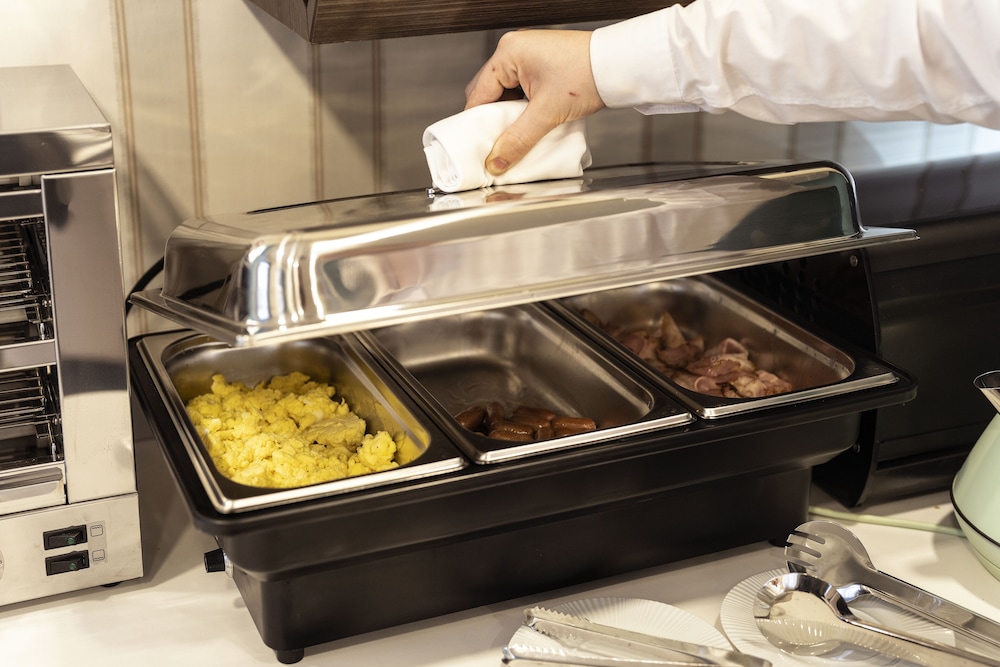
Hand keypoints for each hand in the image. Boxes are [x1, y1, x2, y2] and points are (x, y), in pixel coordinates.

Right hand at [465, 29, 604, 175]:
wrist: (618, 65)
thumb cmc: (587, 75)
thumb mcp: (547, 114)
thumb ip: (518, 140)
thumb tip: (497, 161)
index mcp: (508, 53)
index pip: (478, 94)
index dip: (476, 124)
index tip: (478, 146)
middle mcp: (514, 49)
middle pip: (488, 92)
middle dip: (492, 119)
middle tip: (498, 142)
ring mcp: (527, 55)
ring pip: (505, 93)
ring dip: (510, 114)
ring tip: (518, 133)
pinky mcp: (540, 64)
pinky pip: (520, 89)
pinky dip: (523, 107)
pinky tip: (531, 122)